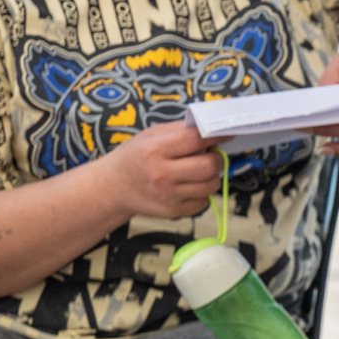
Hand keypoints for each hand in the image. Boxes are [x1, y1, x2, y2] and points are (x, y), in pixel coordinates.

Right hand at [104, 119, 222, 220]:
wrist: (112, 187)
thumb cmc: (135, 157)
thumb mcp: (150, 136)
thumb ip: (179, 130)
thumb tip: (210, 127)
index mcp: (156, 150)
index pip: (196, 140)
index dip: (215, 136)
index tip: (226, 133)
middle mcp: (162, 174)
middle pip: (209, 166)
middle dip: (217, 159)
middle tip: (212, 156)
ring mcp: (168, 195)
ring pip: (211, 186)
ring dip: (212, 177)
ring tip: (200, 171)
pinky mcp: (173, 212)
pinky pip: (203, 203)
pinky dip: (202, 194)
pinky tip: (190, 186)